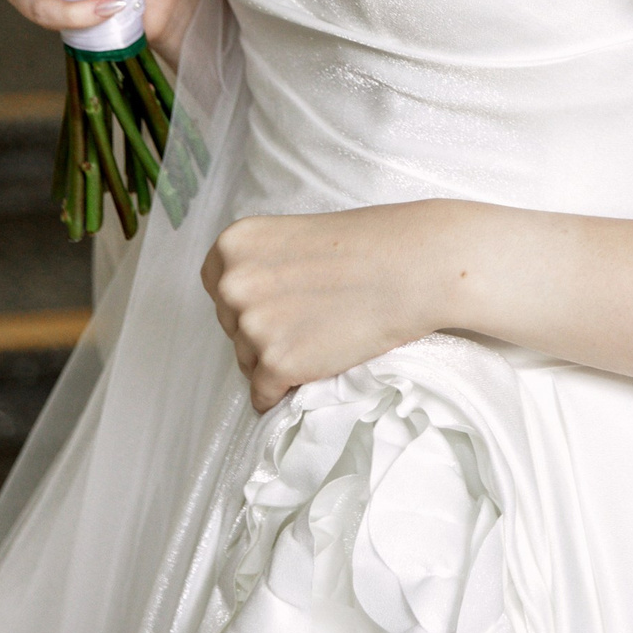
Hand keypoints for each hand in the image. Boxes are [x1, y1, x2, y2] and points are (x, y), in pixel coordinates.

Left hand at [201, 204, 455, 410]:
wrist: (415, 266)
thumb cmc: (370, 245)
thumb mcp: (297, 237)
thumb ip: (264, 264)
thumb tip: (248, 303)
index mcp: (235, 244)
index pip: (216, 285)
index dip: (248, 298)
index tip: (277, 301)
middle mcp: (233, 284)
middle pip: (231, 325)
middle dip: (262, 329)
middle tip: (308, 320)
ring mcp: (254, 326)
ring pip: (247, 361)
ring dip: (276, 359)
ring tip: (321, 339)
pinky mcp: (277, 364)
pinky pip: (263, 395)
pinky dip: (282, 392)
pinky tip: (310, 373)